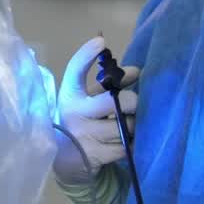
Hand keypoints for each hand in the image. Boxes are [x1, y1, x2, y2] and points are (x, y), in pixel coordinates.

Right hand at [52, 36, 138, 184]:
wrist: (65, 160)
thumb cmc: (81, 121)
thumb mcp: (89, 100)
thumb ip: (110, 85)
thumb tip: (137, 71)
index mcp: (70, 94)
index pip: (75, 70)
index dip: (87, 55)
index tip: (101, 42)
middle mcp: (74, 112)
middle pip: (114, 101)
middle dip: (131, 103)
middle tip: (133, 106)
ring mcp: (84, 135)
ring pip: (124, 126)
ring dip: (131, 127)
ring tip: (126, 128)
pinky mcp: (95, 155)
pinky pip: (125, 146)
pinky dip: (129, 144)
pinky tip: (124, 143)